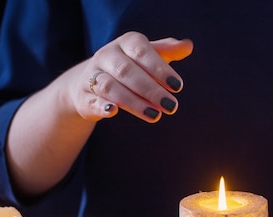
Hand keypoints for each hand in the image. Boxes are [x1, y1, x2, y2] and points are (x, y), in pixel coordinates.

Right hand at [69, 32, 192, 122]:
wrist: (89, 81)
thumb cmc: (129, 67)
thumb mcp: (148, 56)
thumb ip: (168, 51)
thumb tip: (188, 46)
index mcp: (125, 44)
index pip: (142, 52)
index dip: (160, 68)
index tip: (178, 86)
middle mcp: (107, 56)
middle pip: (127, 71)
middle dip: (151, 89)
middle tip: (171, 106)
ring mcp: (92, 75)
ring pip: (110, 87)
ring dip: (133, 102)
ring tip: (155, 115)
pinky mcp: (84, 96)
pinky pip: (91, 100)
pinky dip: (102, 105)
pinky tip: (114, 112)